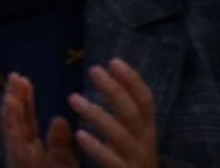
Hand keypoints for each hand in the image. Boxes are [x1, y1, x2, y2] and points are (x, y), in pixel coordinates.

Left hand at [0, 62, 156, 167]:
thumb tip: (108, 76)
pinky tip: (80, 134)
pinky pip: (111, 161)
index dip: (133, 81)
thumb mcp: (131, 136)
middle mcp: (145, 144)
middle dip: (115, 91)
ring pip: (120, 136)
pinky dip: (97, 147)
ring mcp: (136, 161)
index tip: (114, 61)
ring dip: (97, 115)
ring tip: (73, 98)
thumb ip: (123, 113)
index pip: (146, 102)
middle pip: (133, 114)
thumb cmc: (128, 161)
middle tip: (93, 69)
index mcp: (147, 131)